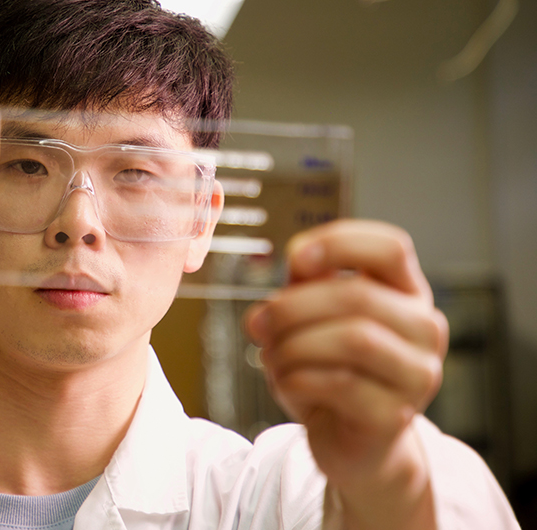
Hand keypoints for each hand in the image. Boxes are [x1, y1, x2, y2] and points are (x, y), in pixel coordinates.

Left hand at [244, 219, 447, 528]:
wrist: (351, 441)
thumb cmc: (331, 369)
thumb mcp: (314, 318)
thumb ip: (303, 286)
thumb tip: (288, 273)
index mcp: (406, 293)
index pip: (391, 247)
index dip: (340, 243)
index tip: (296, 258)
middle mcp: (425, 329)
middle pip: (359, 296)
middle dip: (293, 307)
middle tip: (258, 324)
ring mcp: (418, 374)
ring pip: (353, 339)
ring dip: (294, 345)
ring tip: (272, 356)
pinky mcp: (396, 416)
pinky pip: (341, 384)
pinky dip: (298, 379)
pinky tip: (287, 383)